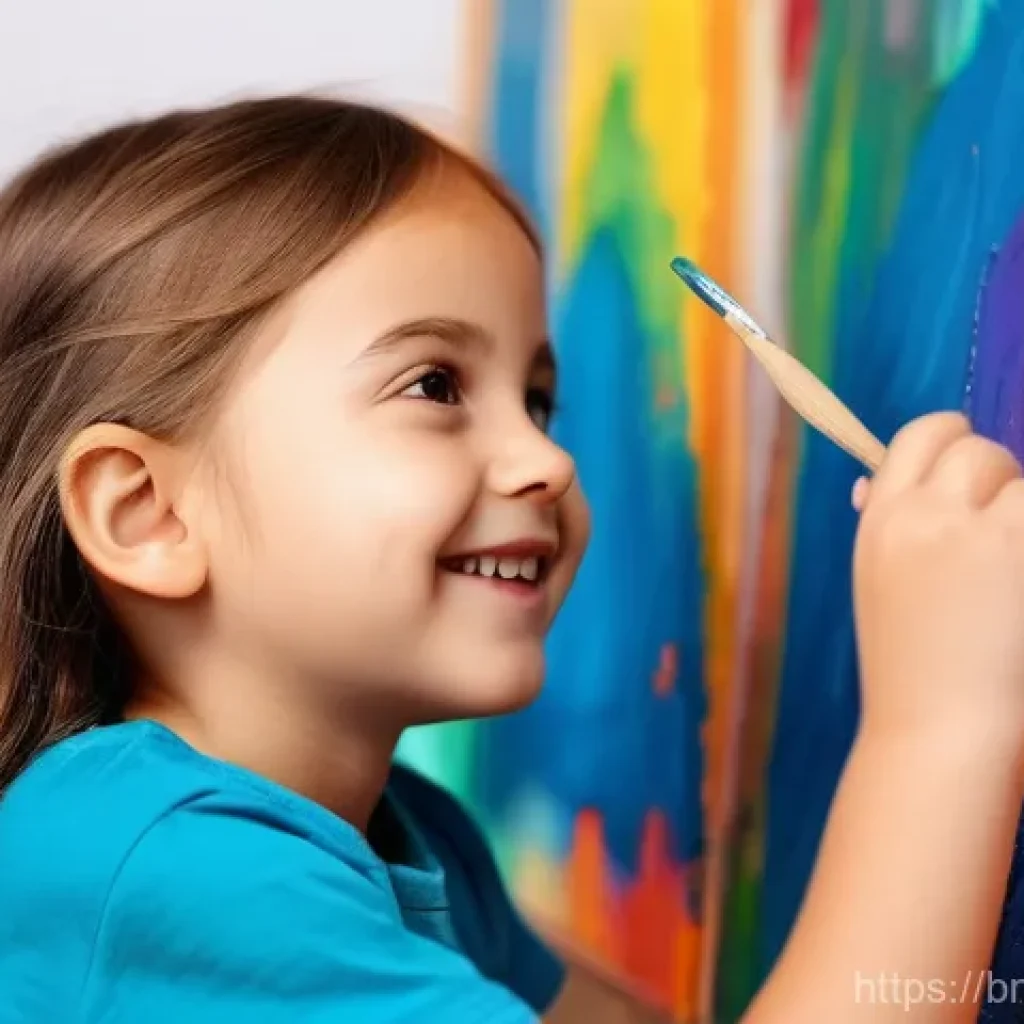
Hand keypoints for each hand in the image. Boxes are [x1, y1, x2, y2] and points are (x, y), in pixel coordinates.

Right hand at [852, 412, 1023, 749]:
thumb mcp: (876, 581)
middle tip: (999, 532)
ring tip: (1009, 568)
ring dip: (1021, 512)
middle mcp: (923, 515)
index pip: (924, 433)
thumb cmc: (908, 664)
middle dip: (997, 480)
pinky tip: (1015, 585)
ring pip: (1021, 481)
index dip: (954, 442)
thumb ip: (886, 525)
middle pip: (979, 450)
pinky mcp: (1021, 553)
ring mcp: (978, 535)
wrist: (935, 729)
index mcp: (881, 518)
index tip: (971, 475)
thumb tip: (874, 481)